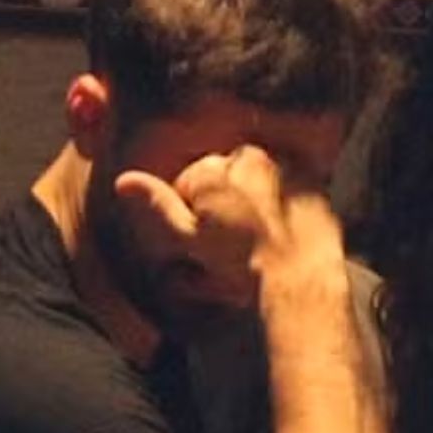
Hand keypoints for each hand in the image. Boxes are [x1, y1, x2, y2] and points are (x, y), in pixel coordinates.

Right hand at [115, 147, 341, 304]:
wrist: (298, 276)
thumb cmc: (241, 262)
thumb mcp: (189, 239)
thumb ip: (159, 204)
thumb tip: (124, 181)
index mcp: (211, 168)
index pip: (190, 182)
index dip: (194, 214)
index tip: (207, 237)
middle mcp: (245, 156)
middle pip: (223, 176)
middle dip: (223, 201)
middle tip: (234, 239)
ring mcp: (279, 163)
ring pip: (255, 178)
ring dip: (253, 199)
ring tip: (260, 236)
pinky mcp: (309, 177)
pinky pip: (286, 183)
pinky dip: (283, 199)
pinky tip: (283, 228)